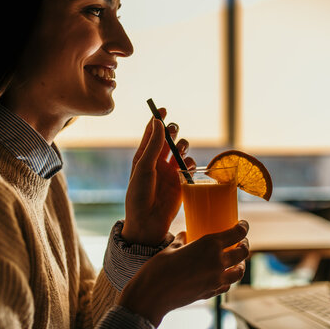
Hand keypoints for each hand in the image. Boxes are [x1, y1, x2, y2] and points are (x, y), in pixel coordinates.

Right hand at [119, 221, 249, 326]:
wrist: (152, 295)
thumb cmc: (158, 268)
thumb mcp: (171, 248)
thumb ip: (182, 240)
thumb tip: (186, 235)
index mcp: (209, 245)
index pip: (237, 233)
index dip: (243, 227)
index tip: (242, 225)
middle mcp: (217, 261)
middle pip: (243, 252)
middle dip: (244, 245)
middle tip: (241, 242)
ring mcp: (216, 280)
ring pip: (239, 271)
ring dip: (240, 264)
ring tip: (236, 261)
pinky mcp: (211, 293)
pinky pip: (227, 285)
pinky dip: (228, 279)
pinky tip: (223, 276)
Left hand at [123, 108, 195, 245]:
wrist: (147, 221)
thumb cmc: (138, 194)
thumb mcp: (143, 166)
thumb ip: (153, 144)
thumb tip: (159, 122)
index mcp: (144, 156)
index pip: (152, 133)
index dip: (157, 119)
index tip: (162, 109)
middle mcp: (158, 161)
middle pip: (169, 138)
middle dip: (173, 131)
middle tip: (173, 131)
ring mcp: (170, 171)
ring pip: (181, 150)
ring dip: (182, 145)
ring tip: (179, 150)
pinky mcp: (181, 182)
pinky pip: (190, 166)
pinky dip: (190, 162)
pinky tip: (186, 167)